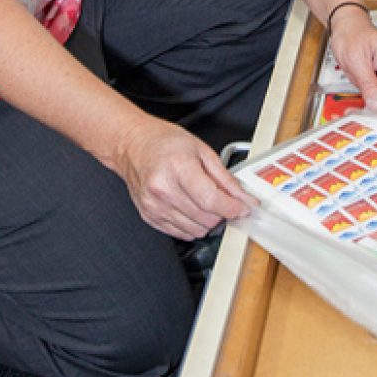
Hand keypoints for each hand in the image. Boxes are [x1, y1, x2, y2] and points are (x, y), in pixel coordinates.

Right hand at [114, 116, 255, 239]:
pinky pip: (181, 233)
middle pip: (206, 218)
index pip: (211, 200)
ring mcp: (154, 205)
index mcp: (177, 167)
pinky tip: (190, 207)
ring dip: (207, 220)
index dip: (233, 207)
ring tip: (203, 200)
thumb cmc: (164, 142)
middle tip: (223, 199)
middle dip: (222, 212)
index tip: (243, 207)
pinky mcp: (149, 216)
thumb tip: (243, 198)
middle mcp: (163, 189)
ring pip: (195, 230)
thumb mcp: (201, 150)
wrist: (133, 145)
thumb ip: (225, 178)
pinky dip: (192, 224)